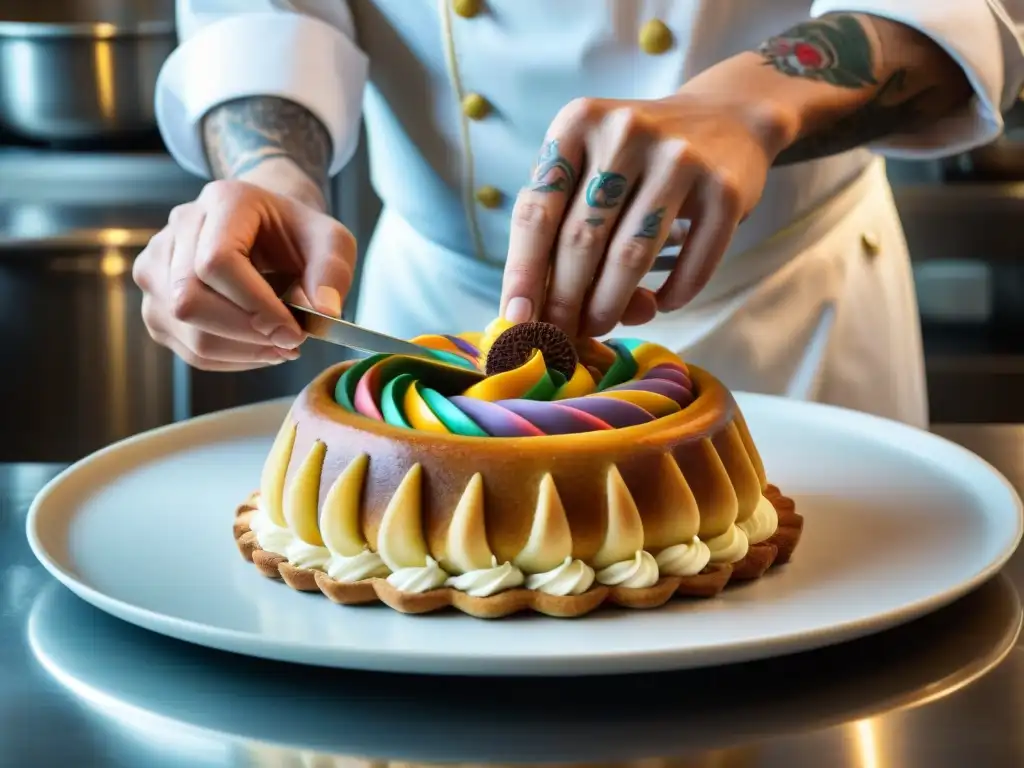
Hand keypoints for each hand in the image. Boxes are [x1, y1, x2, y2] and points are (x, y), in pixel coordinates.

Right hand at [133, 180, 355, 370]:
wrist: (268, 229)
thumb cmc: (298, 235)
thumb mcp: (332, 242)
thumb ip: (333, 273)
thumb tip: (324, 313)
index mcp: (223, 202)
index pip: (217, 261)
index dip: (255, 306)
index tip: (294, 331)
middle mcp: (179, 226)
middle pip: (189, 298)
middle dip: (245, 333)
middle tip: (290, 343)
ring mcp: (157, 263)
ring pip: (181, 327)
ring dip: (238, 350)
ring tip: (279, 347)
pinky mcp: (156, 300)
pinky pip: (183, 345)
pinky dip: (226, 358)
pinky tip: (258, 348)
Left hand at [500, 91, 791, 337]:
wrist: (725, 118)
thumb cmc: (633, 159)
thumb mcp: (586, 164)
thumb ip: (558, 222)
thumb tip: (535, 310)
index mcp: (578, 123)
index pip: (537, 211)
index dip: (523, 273)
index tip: (516, 320)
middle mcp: (626, 132)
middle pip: (581, 240)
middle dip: (565, 301)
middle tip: (559, 337)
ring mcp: (680, 159)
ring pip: (630, 256)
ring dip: (610, 305)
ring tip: (600, 324)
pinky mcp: (724, 189)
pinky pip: (691, 263)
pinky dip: (672, 295)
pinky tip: (660, 305)